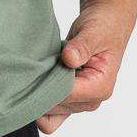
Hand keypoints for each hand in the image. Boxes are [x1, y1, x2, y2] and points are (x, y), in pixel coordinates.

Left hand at [37, 0, 135, 133]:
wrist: (107, 23)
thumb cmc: (103, 27)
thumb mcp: (94, 32)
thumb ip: (82, 46)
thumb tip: (69, 59)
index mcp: (100, 88)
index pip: (65, 97)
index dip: (46, 87)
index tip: (32, 72)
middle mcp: (90, 100)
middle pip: (55, 109)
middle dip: (40, 92)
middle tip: (29, 70)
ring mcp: (80, 100)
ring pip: (49, 113)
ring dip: (39, 94)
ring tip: (34, 72)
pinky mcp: (69, 97)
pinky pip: (49, 110)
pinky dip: (40, 97)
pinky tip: (36, 77)